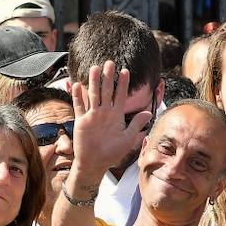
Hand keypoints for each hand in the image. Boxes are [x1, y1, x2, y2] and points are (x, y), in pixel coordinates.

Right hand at [70, 60, 154, 176]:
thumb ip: (136, 125)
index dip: (123, 84)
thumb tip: (149, 113)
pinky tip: (77, 85)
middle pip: (106, 91)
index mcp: (116, 116)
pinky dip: (77, 96)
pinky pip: (79, 106)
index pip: (120, 96)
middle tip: (110, 62)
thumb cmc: (112, 153)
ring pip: (93, 95)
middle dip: (108, 77)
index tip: (125, 71)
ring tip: (95, 68)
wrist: (94, 163)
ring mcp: (92, 116)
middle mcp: (104, 113)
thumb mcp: (127, 139)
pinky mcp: (81, 121)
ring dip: (94, 82)